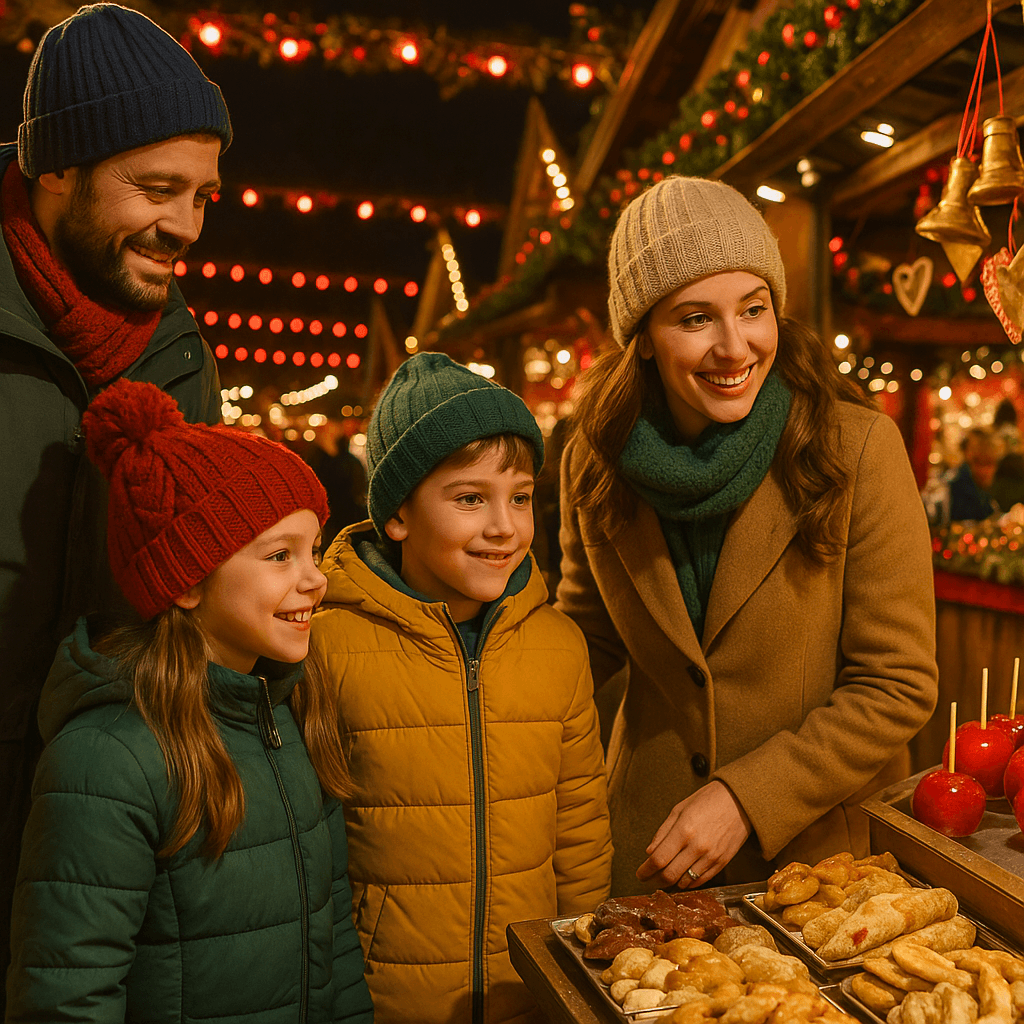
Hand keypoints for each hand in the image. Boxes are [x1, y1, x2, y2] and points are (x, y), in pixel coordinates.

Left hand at [636, 781, 751, 888]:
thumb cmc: (708, 800)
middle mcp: (697, 847)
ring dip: (672, 882)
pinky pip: (701, 881)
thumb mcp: (679, 809)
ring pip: (685, 881)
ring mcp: (711, 857)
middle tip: (649, 878)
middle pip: (669, 875)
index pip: (658, 859)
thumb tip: (649, 852)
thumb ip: (663, 832)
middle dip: (655, 879)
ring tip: (665, 876)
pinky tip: (682, 876)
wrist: (739, 801)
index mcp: (684, 830)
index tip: (640, 874)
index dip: (645, 870)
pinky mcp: (722, 863)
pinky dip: (688, 882)